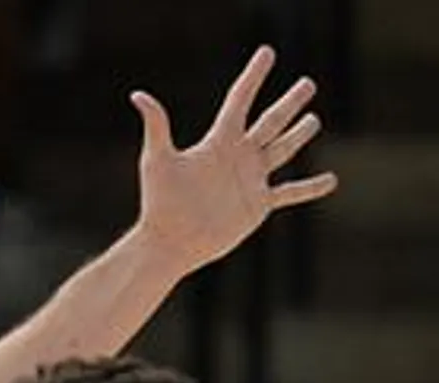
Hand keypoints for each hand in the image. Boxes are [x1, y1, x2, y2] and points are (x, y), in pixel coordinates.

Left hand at [130, 45, 336, 269]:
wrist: (171, 241)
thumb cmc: (160, 202)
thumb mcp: (158, 160)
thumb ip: (157, 126)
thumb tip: (138, 95)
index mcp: (218, 142)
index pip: (240, 100)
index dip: (253, 76)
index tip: (267, 53)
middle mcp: (238, 156)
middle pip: (270, 122)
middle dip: (289, 103)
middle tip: (307, 84)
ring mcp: (250, 179)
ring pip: (282, 150)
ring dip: (299, 135)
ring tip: (313, 120)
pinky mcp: (258, 204)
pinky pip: (290, 193)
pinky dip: (310, 188)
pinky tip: (332, 180)